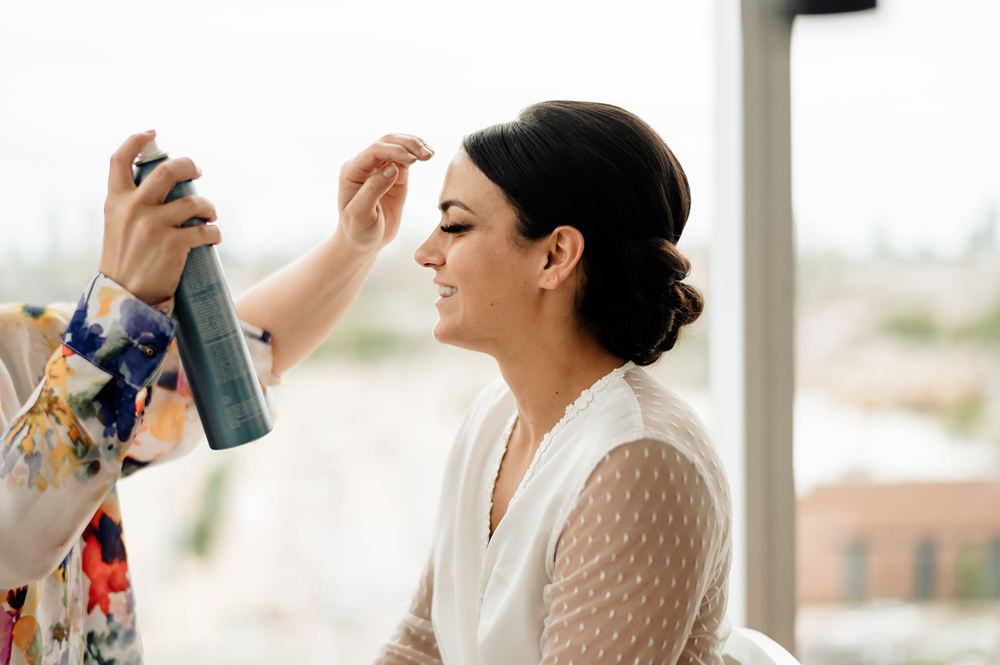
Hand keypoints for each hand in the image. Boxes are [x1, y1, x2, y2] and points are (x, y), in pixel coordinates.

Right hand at [100, 131, 220, 304]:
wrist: (123, 298)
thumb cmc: (124, 262)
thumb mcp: (117, 227)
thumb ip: (131, 207)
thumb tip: (163, 192)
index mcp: (115, 201)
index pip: (120, 160)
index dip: (136, 141)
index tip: (153, 134)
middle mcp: (133, 208)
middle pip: (167, 172)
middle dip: (188, 166)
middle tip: (198, 172)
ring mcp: (154, 225)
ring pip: (193, 202)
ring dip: (208, 207)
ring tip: (210, 214)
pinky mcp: (173, 244)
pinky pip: (205, 230)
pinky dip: (214, 232)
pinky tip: (213, 236)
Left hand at [337, 134, 432, 252]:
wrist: (363, 242)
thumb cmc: (357, 230)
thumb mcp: (361, 214)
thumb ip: (373, 190)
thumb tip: (391, 168)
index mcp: (352, 171)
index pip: (374, 152)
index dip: (394, 151)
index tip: (413, 160)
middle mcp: (364, 165)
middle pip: (386, 143)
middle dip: (407, 145)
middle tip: (427, 155)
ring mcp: (380, 168)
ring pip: (397, 145)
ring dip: (414, 145)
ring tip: (430, 154)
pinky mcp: (394, 175)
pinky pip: (405, 157)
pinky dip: (417, 153)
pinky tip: (428, 155)